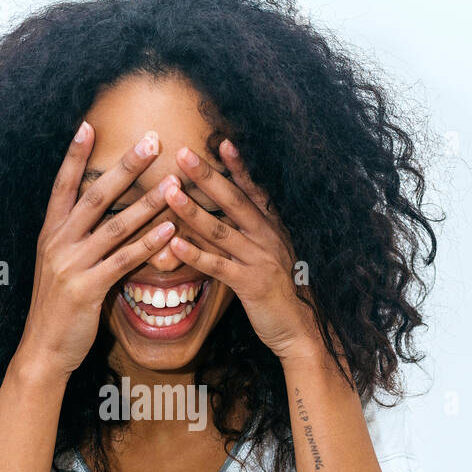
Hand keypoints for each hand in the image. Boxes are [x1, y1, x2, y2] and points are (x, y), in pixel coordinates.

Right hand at [15, 123, 176, 379]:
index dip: (74, 155)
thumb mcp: (60, 268)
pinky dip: (148, 243)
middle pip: (95, 195)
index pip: (62, 185)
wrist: (43, 351)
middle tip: (152, 139)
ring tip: (174, 182)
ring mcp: (71, 265)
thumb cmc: (58, 310)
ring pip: (115, 225)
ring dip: (147, 201)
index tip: (88, 124)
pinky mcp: (87, 289)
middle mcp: (57, 243)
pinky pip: (124, 260)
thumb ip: (78, 241)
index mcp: (50, 234)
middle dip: (125, 165)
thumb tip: (106, 218)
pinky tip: (170, 229)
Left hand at [163, 140, 326, 363]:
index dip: (238, 166)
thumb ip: (250, 236)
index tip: (221, 141)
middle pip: (234, 200)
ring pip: (221, 229)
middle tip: (183, 154)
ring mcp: (260, 260)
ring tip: (169, 192)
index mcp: (272, 228)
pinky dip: (195, 253)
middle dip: (207, 176)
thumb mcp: (270, 257)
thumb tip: (221, 219)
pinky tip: (173, 243)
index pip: (254, 190)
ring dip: (192, 209)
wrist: (302, 329)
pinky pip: (218, 265)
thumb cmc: (282, 293)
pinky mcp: (250, 284)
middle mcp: (268, 238)